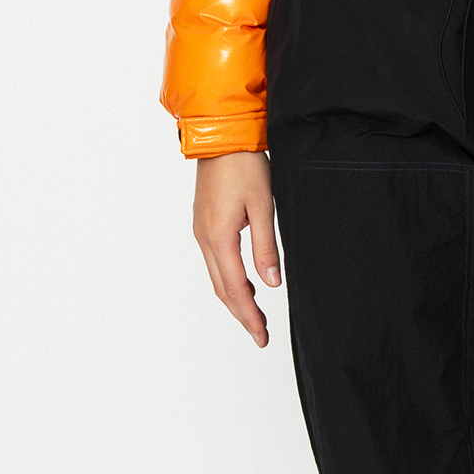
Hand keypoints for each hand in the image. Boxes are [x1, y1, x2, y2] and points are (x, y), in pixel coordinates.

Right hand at [192, 151, 280, 345]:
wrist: (222, 137)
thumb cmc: (245, 166)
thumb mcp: (263, 206)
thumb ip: (266, 247)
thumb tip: (271, 284)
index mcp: (220, 236)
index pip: (235, 288)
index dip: (249, 314)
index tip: (261, 335)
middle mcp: (205, 238)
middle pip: (222, 289)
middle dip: (241, 314)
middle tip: (259, 336)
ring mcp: (201, 231)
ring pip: (216, 277)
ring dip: (235, 298)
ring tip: (255, 315)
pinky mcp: (203, 224)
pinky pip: (215, 261)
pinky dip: (229, 279)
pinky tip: (246, 283)